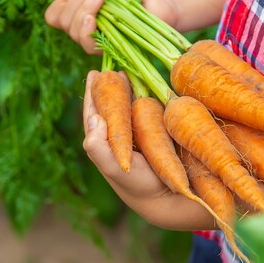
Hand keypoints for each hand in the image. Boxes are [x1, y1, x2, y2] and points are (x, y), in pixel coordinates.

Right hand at [45, 0, 179, 54]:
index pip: (55, 13)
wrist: (157, 2)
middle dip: (75, 1)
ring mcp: (96, 40)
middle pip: (62, 21)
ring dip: (84, 10)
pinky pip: (89, 45)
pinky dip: (89, 28)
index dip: (63, 0)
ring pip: (74, 33)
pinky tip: (98, 16)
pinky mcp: (109, 49)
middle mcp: (83, 28)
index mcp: (76, 11)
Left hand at [82, 70, 215, 230]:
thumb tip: (93, 117)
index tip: (93, 73)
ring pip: (129, 104)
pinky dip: (146, 95)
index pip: (94, 112)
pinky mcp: (158, 131)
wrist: (171, 195)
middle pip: (111, 104)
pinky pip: (149, 109)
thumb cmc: (137, 184)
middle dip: (109, 85)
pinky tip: (146, 83)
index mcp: (105, 142)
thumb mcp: (114, 168)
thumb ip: (97, 147)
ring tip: (125, 71)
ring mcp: (140, 132)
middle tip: (110, 67)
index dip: (92, 93)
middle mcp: (121, 135)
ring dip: (127, 87)